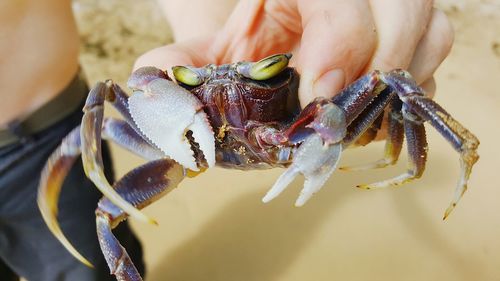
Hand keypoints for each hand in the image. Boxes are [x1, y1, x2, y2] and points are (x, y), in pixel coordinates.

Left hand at [135, 0, 452, 105]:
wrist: (259, 43)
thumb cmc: (235, 46)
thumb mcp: (205, 51)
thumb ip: (178, 64)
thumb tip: (149, 82)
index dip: (341, 38)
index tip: (318, 93)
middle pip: (403, 3)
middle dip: (382, 63)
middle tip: (344, 113)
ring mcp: (384, 8)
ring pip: (430, 26)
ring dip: (403, 79)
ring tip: (361, 117)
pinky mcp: (406, 34)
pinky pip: (436, 53)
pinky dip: (414, 88)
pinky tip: (375, 112)